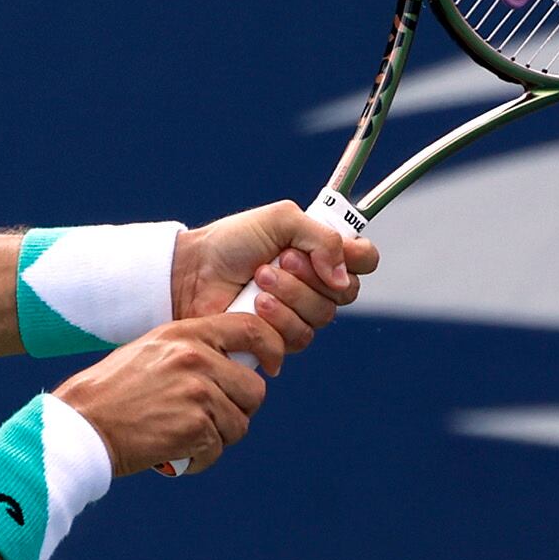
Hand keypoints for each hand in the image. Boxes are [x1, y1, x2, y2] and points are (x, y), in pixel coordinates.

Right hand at [53, 312, 282, 475]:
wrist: (81, 424)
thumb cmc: (111, 393)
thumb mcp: (150, 352)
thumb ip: (192, 352)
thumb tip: (233, 367)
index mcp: (185, 334)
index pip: (251, 330)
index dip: (270, 349)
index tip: (270, 368)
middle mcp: (196, 358)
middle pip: (254, 389)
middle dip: (238, 409)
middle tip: (209, 420)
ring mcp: (198, 392)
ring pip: (239, 424)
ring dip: (217, 438)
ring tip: (183, 437)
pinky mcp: (195, 427)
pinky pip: (218, 449)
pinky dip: (200, 459)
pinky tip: (176, 453)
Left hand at [172, 201, 381, 355]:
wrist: (193, 273)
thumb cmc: (232, 242)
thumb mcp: (280, 220)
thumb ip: (321, 238)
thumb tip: (342, 278)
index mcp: (322, 252)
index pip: (365, 260)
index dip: (357, 259)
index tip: (332, 252)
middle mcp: (317, 284)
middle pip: (347, 291)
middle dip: (311, 275)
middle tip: (279, 260)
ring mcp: (300, 312)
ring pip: (322, 315)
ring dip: (290, 294)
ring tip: (258, 280)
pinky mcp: (281, 339)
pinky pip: (300, 336)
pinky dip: (277, 318)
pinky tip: (255, 306)